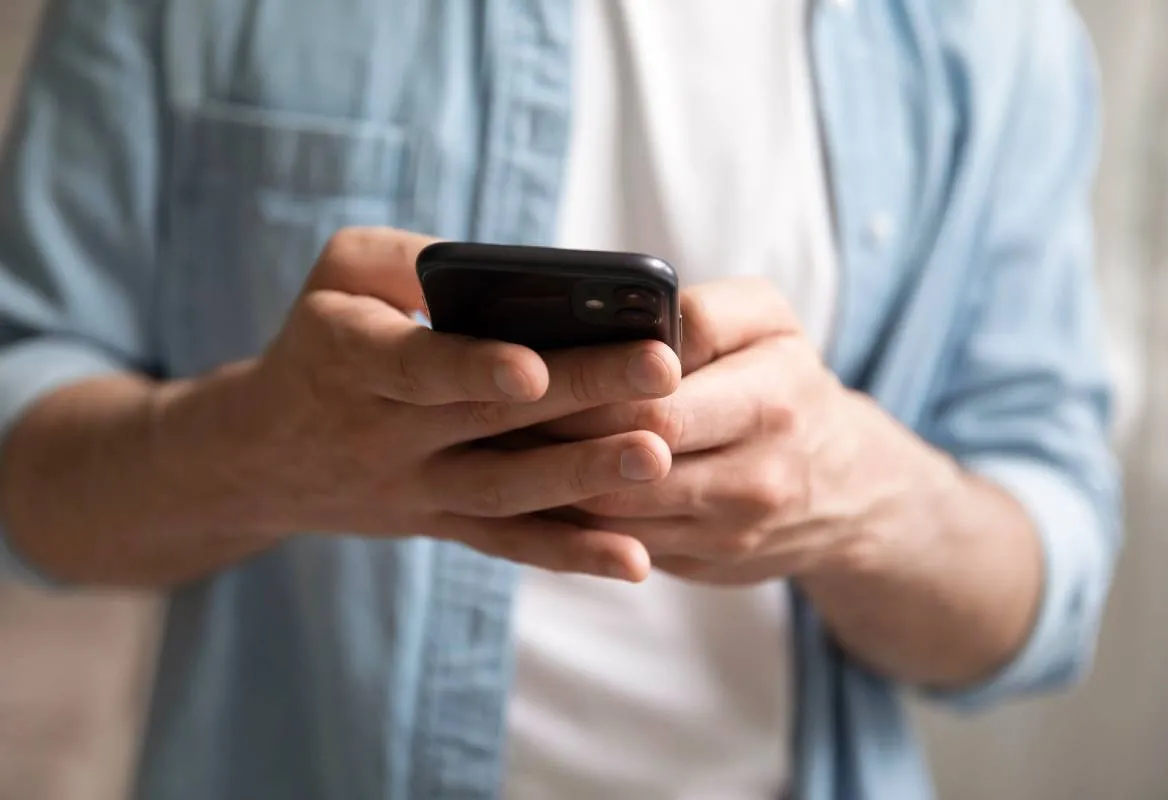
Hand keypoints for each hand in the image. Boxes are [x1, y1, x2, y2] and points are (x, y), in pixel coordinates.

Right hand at [225, 228, 681, 580]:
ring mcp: (416, 489)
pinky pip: (507, 545)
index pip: (415, 367)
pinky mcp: (442, 525)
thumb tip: (497, 265)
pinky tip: (634, 561)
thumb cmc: (318, 341)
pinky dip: (570, 555)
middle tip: (659, 374)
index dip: (472, 368)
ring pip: (505, 492)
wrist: (262, 457)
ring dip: (583, 478)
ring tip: (657, 457)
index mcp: (351, 359)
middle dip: (578, 396)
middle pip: (487, 420)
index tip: (533, 368)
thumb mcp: (335, 277)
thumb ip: (405, 258)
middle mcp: (384, 433)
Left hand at [535, 278, 952, 584]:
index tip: (524, 371)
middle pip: (625, 468)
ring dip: (551, 485)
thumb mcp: (770, 324)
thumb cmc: (790, 384)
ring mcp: (727, 533)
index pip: (655, 407)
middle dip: (554, 441)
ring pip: (614, 517)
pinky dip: (572, 519)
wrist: (847, 490)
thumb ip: (703, 313)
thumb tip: (624, 322)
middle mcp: (755, 478)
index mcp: (771, 401)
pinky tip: (533, 487)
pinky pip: (621, 546)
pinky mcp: (703, 566)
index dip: (584, 393)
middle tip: (488, 413)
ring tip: (497, 447)